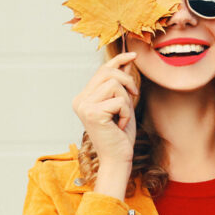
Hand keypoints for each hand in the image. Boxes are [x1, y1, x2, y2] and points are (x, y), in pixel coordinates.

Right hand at [71, 51, 140, 168]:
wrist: (117, 159)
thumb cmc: (120, 135)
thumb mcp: (123, 105)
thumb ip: (122, 85)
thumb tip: (127, 61)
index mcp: (83, 97)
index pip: (101, 70)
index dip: (118, 60)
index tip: (133, 55)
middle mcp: (80, 100)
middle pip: (108, 73)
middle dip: (127, 81)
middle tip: (134, 96)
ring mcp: (84, 106)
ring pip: (115, 84)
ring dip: (126, 101)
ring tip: (121, 117)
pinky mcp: (93, 113)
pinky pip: (119, 100)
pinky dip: (125, 113)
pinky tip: (119, 125)